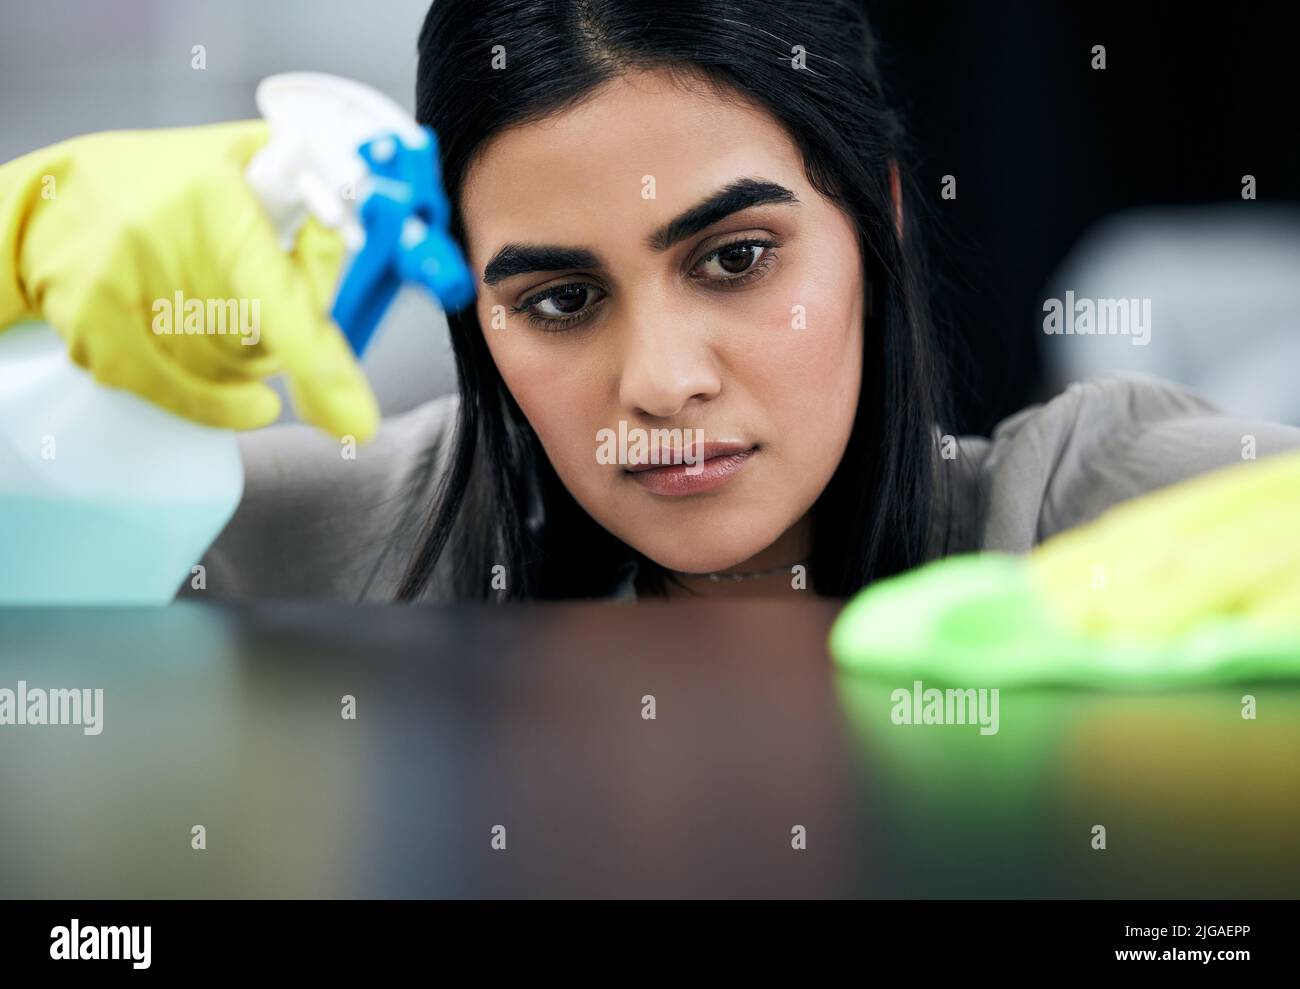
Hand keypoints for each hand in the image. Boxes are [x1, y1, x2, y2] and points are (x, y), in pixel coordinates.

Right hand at [0, 120, 378, 439]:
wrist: (51, 201)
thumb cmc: (162, 183)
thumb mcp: (239, 156)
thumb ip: (306, 184)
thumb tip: (348, 227)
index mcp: (215, 200)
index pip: (276, 295)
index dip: (317, 359)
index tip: (355, 421)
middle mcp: (162, 242)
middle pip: (261, 342)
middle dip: (286, 337)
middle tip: (275, 305)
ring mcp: (120, 289)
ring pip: (225, 370)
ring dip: (249, 364)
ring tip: (234, 318)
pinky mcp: (92, 329)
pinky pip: (175, 392)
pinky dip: (217, 406)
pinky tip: (249, 403)